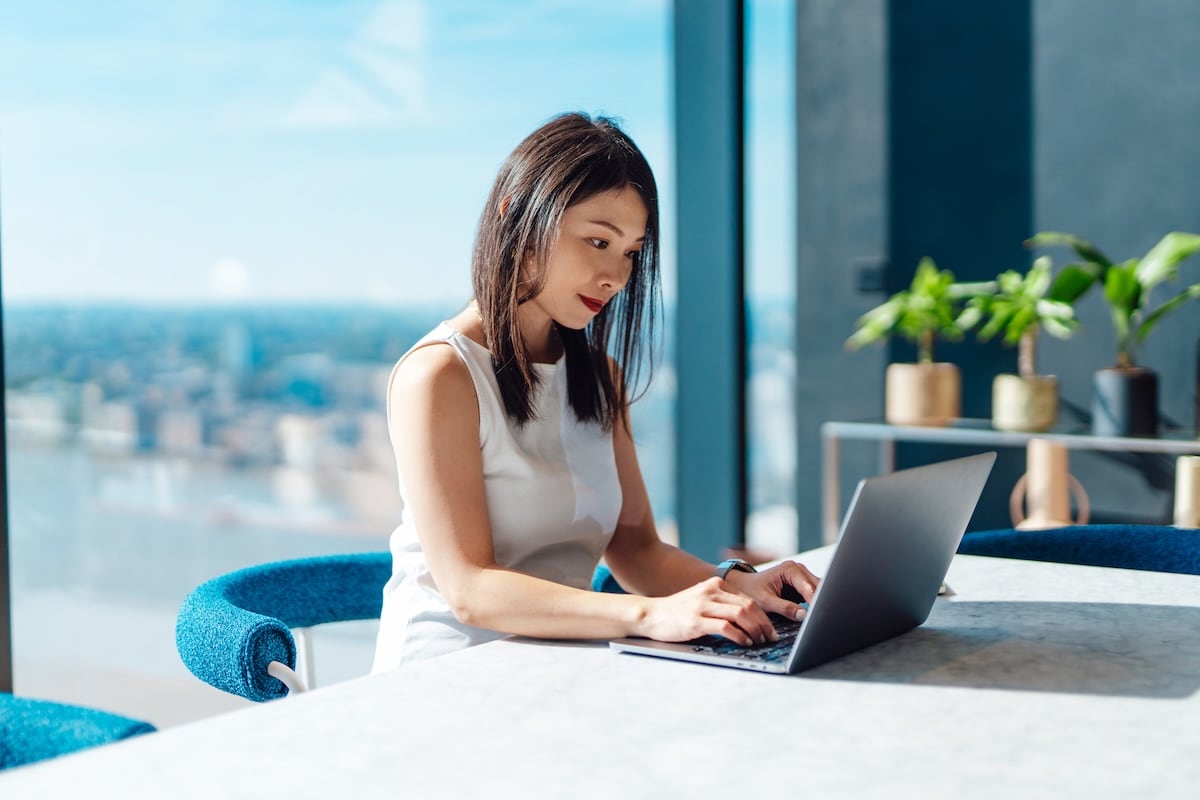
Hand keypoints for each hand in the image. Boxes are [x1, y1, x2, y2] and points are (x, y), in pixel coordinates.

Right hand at [635, 577, 778, 645]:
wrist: (650, 614)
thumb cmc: (677, 611)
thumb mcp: (701, 600)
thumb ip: (722, 604)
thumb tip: (749, 620)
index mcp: (714, 584)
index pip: (748, 599)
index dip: (763, 616)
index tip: (770, 629)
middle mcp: (710, 591)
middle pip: (748, 605)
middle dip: (763, 624)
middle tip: (770, 638)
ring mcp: (702, 605)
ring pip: (740, 614)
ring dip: (755, 630)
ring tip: (759, 641)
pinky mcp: (696, 621)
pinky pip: (726, 626)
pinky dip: (739, 636)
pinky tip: (744, 642)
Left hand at [725, 560, 819, 621]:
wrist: (743, 587)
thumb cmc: (751, 590)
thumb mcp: (766, 601)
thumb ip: (785, 608)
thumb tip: (804, 615)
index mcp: (789, 569)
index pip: (808, 587)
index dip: (814, 602)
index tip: (817, 615)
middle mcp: (798, 569)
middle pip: (817, 587)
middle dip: (819, 601)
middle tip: (821, 618)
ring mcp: (801, 576)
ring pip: (818, 590)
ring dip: (818, 602)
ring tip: (819, 617)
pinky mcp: (802, 585)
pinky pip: (813, 594)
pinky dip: (815, 603)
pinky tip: (814, 613)